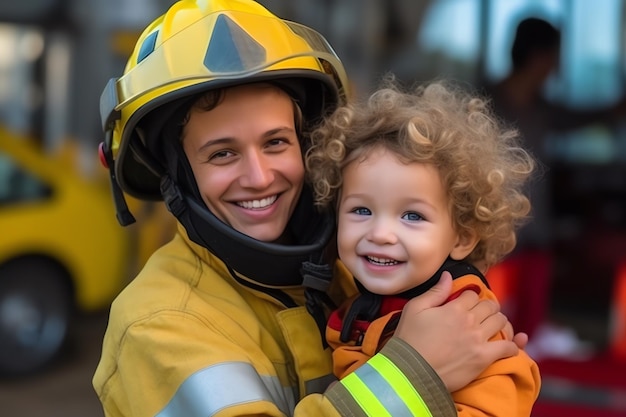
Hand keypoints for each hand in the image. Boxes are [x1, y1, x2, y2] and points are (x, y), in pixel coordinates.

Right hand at [394, 272, 519, 391]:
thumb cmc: (409, 339)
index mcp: (454, 308)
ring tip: (493, 326)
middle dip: (487, 307)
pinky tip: (508, 346)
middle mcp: (470, 321)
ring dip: (499, 321)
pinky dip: (511, 345)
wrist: (411, 371)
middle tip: (482, 314)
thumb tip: (448, 275)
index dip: (470, 297)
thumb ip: (435, 291)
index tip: (466, 303)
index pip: (472, 294)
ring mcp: (478, 340)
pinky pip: (508, 348)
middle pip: (490, 306)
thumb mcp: (414, 308)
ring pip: (501, 322)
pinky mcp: (483, 358)